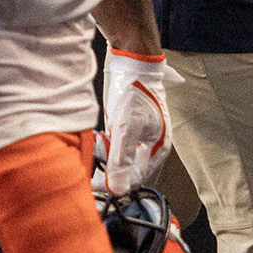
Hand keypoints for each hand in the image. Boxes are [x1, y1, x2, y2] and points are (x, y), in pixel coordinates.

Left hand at [102, 50, 177, 196]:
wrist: (131, 63)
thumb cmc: (134, 92)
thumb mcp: (127, 127)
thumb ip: (122, 158)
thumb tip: (118, 189)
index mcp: (158, 149)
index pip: (136, 178)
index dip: (115, 183)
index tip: (94, 183)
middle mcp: (150, 145)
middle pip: (126, 169)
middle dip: (108, 165)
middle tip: (95, 153)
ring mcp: (138, 136)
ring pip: (118, 157)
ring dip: (105, 153)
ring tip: (98, 138)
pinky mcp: (127, 128)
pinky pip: (114, 145)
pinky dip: (104, 144)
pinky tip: (99, 134)